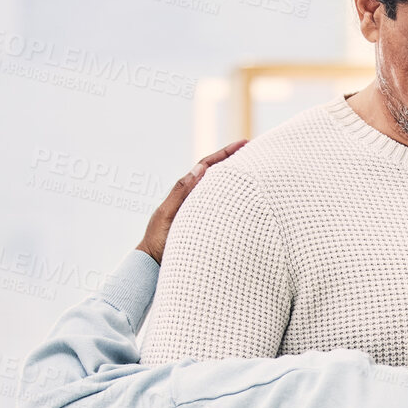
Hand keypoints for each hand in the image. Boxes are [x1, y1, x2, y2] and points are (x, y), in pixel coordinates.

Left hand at [137, 139, 247, 263]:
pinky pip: (223, 208)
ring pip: (221, 191)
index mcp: (186, 192)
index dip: (225, 153)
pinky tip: (246, 202)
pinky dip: (234, 201)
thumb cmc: (157, 241)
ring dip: (237, 181)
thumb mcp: (166, 214)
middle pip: (217, 175)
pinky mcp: (205, 225)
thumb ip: (181, 193)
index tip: (243, 143)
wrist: (152, 264)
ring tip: (256, 173)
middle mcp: (194, 198)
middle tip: (255, 152)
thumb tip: (199, 169)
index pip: (207, 166)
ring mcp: (200, 211)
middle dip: (235, 162)